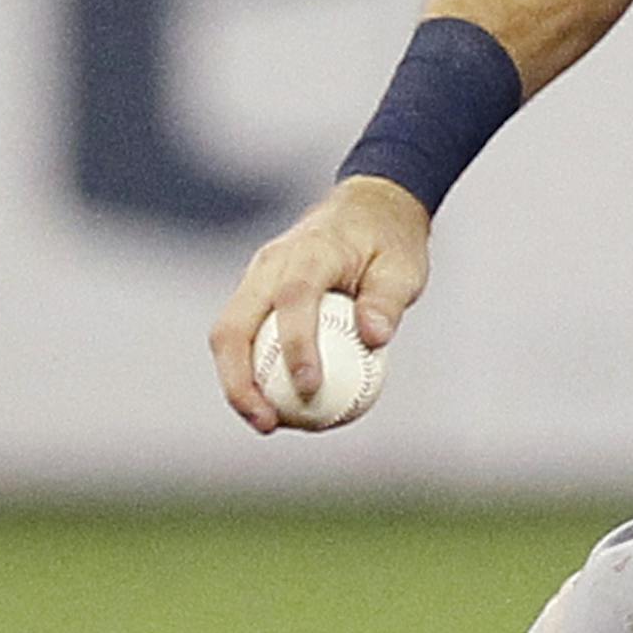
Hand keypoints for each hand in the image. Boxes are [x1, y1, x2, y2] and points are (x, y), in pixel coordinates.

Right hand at [209, 176, 429, 432]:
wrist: (369, 207)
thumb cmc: (390, 241)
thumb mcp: (403, 267)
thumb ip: (386, 300)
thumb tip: (374, 339)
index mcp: (310, 251)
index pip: (294, 298)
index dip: (296, 344)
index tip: (310, 386)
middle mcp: (271, 263)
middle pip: (235, 324)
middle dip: (240, 380)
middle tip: (268, 424)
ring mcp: (256, 277)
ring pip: (228, 334)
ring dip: (238, 383)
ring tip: (268, 425)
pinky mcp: (255, 293)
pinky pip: (242, 337)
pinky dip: (249, 372)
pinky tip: (275, 407)